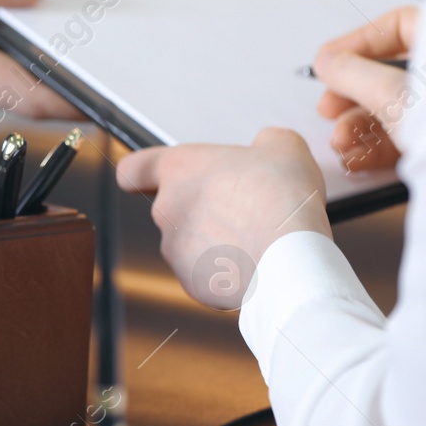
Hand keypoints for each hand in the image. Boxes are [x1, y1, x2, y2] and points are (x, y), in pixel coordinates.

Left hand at [117, 128, 329, 310]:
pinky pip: (205, 273)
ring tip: (255, 237)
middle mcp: (167, 209)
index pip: (133, 169)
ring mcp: (175, 250)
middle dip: (201, 210)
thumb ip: (264, 142)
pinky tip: (254, 262)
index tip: (145, 179)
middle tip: (240, 207)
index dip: (140, 174)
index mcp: (180, 169)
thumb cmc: (282, 202)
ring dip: (213, 241)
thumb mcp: (284, 148)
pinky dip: (224, 270)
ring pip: (189, 243)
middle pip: (172, 207)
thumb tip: (267, 146)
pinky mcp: (191, 283)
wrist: (292, 261)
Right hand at [313, 6, 418, 172]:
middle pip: (391, 72)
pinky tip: (360, 159)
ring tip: (342, 143)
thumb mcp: (393, 94)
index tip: (329, 63)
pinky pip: (411, 136)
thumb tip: (329, 62)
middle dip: (353, 97)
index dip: (356, 44)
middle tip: (330, 109)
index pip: (398, 26)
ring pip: (398, 109)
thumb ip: (352, 74)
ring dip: (361, 127)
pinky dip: (381, 147)